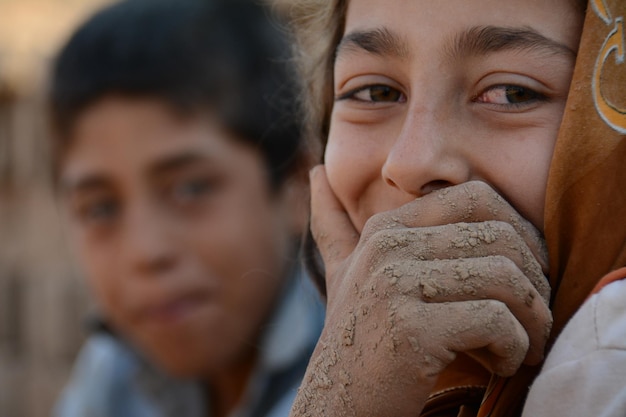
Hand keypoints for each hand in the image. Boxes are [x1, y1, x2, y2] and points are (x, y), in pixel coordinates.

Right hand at [290, 166, 550, 416]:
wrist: (336, 405)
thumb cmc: (356, 340)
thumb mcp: (343, 273)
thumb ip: (334, 225)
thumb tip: (315, 172)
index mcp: (385, 228)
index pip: (477, 197)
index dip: (520, 233)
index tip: (525, 277)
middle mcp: (388, 246)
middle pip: (501, 237)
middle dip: (535, 281)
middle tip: (535, 318)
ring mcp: (395, 284)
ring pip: (506, 278)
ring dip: (533, 321)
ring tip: (523, 346)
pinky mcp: (410, 328)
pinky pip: (496, 321)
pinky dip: (515, 349)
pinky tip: (499, 367)